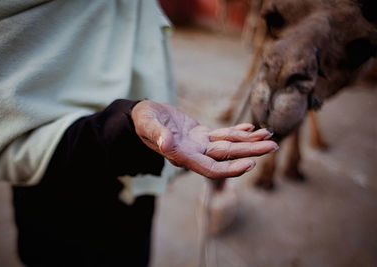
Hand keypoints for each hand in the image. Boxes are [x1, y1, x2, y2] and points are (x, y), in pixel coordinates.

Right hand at [131, 100, 278, 178]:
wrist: (141, 116)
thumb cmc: (142, 120)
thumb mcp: (147, 123)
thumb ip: (157, 134)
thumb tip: (167, 144)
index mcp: (183, 155)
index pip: (211, 168)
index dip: (231, 168)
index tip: (250, 163)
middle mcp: (194, 153)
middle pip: (227, 156)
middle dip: (251, 151)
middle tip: (274, 146)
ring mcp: (198, 144)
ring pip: (228, 144)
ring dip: (249, 141)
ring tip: (269, 134)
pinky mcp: (200, 134)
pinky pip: (222, 134)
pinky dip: (236, 131)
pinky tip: (250, 128)